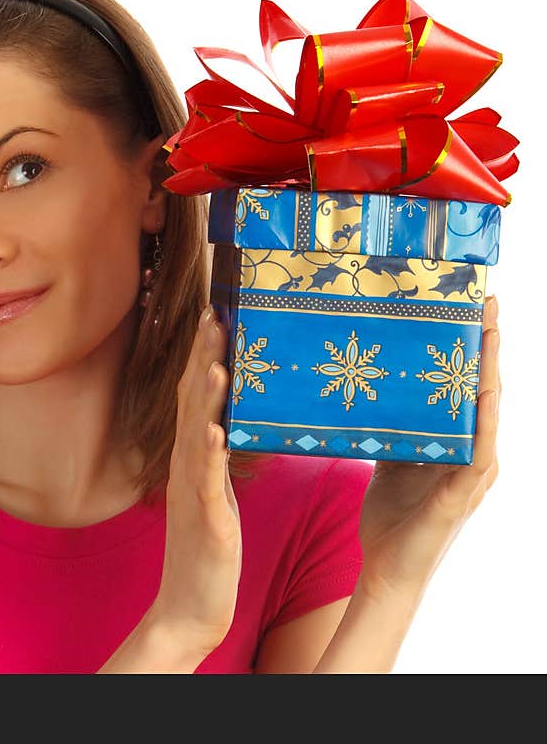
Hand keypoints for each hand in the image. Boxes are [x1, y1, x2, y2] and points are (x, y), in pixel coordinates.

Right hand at [151, 304, 240, 653]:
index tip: (215, 314)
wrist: (189, 605)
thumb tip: (226, 422)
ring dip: (206, 395)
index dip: (203, 355)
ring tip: (217, 358)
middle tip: (214, 313)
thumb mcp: (213, 490)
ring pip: (197, 433)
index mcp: (192, 457)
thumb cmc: (207, 547)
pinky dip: (209, 453)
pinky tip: (215, 430)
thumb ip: (215, 455)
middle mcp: (188, 466)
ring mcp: (194, 491)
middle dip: (204, 357)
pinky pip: (205, 482)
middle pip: (193, 402)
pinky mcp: (206, 520)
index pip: (196, 397)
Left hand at [356, 294, 500, 603]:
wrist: (386, 567)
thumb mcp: (390, 462)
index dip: (475, 349)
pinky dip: (483, 414)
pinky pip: (480, 444)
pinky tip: (484, 386)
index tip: (472, 309)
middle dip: (488, 344)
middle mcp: (475, 453)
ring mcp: (475, 471)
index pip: (470, 388)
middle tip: (487, 301)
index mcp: (458, 445)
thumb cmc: (391, 518)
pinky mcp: (465, 489)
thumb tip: (378, 397)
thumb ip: (394, 431)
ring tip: (490, 326)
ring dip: (491, 366)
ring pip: (489, 408)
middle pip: (485, 389)